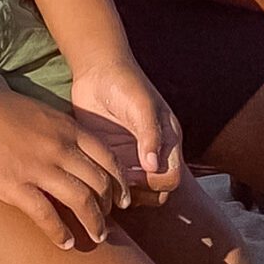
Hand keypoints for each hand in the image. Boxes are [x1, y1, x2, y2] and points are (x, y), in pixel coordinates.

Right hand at [0, 86, 131, 249]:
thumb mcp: (36, 110)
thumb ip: (55, 130)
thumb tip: (66, 147)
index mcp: (65, 128)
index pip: (107, 158)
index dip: (119, 181)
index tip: (122, 197)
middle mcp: (59, 148)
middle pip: (99, 182)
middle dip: (109, 206)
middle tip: (109, 220)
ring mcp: (38, 167)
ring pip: (81, 201)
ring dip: (93, 223)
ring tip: (97, 238)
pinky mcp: (15, 186)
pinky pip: (46, 215)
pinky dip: (59, 232)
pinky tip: (64, 243)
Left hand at [66, 57, 184, 201]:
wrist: (97, 70)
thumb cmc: (125, 83)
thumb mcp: (141, 105)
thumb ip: (150, 134)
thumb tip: (153, 166)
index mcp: (167, 142)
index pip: (171, 179)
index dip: (153, 182)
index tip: (131, 172)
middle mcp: (151, 154)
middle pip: (155, 192)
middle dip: (138, 193)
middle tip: (115, 180)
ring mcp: (130, 157)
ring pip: (133, 192)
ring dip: (121, 193)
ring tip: (103, 178)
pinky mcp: (110, 156)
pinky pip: (112, 181)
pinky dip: (105, 185)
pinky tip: (92, 174)